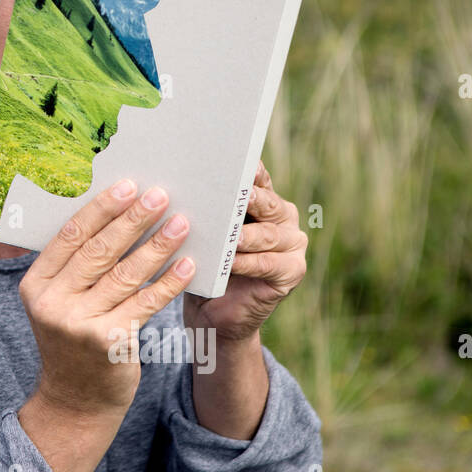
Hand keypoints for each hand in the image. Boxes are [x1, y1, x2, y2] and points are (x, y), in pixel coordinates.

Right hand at [20, 178, 194, 417]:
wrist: (76, 400)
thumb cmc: (74, 339)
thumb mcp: (59, 302)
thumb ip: (75, 267)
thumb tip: (116, 215)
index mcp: (35, 284)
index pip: (69, 236)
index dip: (100, 208)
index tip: (127, 186)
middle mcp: (52, 303)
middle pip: (98, 250)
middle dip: (133, 219)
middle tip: (160, 195)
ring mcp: (79, 324)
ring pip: (125, 274)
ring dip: (157, 245)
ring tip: (181, 223)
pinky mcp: (109, 342)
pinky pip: (145, 303)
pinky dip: (168, 281)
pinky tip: (187, 264)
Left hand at [184, 160, 306, 341]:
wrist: (213, 312)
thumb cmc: (203, 264)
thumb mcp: (202, 234)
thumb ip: (204, 210)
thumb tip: (179, 184)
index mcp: (263, 201)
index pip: (257, 178)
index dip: (246, 170)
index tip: (229, 159)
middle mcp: (283, 217)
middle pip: (266, 202)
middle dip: (246, 199)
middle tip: (228, 195)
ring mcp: (292, 244)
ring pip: (268, 234)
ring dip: (244, 236)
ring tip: (227, 237)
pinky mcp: (292, 270)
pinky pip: (268, 263)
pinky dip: (246, 263)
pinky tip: (229, 264)